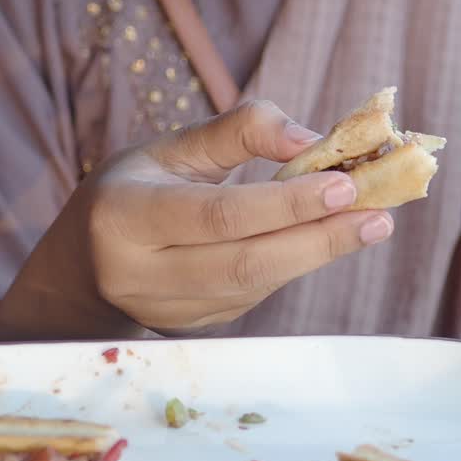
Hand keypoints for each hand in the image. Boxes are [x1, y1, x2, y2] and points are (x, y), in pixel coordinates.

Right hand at [0, 100, 394, 340]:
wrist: (83, 269)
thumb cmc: (133, 192)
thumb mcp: (169, 149)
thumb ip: (237, 132)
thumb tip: (310, 140)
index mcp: (124, 217)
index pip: (217, 215)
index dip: (284, 204)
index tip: (342, 183)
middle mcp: (140, 273)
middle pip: (245, 263)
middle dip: (318, 239)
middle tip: (377, 214)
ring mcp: (167, 311)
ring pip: (256, 287)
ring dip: (318, 255)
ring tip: (371, 224)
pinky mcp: (194, 329)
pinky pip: (255, 296)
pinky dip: (296, 265)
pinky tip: (328, 239)